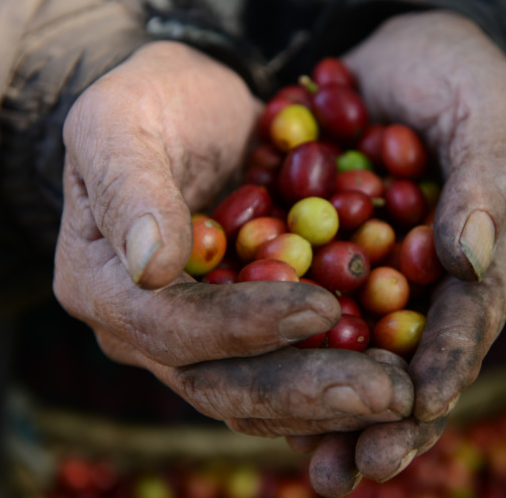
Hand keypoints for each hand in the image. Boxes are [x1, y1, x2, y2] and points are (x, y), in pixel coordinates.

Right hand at [54, 41, 411, 435]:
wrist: (196, 111)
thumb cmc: (154, 102)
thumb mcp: (121, 121)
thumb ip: (130, 187)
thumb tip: (149, 265)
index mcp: (102, 287)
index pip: (170, 328)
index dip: (243, 327)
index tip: (321, 307)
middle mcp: (146, 332)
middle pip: (220, 385)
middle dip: (304, 390)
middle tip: (386, 391)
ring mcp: (199, 340)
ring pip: (260, 397)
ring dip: (332, 402)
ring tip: (403, 392)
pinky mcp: (244, 336)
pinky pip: (290, 374)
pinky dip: (339, 384)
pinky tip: (396, 378)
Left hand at [295, 11, 505, 495]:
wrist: (407, 56)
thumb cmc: (464, 75)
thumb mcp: (493, 110)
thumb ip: (489, 180)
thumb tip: (467, 258)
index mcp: (497, 255)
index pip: (473, 319)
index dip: (447, 363)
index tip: (418, 407)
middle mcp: (444, 283)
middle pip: (422, 359)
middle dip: (393, 415)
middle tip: (360, 465)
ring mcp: (391, 277)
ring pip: (368, 354)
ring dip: (339, 407)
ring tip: (321, 467)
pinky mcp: (338, 262)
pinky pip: (318, 316)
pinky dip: (294, 355)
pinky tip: (265, 395)